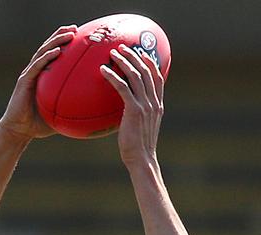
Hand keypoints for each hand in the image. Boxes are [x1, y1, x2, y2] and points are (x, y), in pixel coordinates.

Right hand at [0, 26, 76, 143]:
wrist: (17, 131)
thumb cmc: (36, 125)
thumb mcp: (57, 115)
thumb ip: (70, 110)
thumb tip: (90, 113)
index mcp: (41, 76)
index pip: (52, 55)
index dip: (63, 43)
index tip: (78, 36)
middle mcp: (34, 72)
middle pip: (48, 47)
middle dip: (61, 35)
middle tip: (75, 28)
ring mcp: (28, 75)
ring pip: (43, 52)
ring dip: (56, 41)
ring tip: (69, 34)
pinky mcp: (24, 81)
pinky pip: (37, 66)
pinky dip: (47, 57)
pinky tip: (57, 51)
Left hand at [100, 44, 163, 167]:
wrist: (142, 160)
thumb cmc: (137, 149)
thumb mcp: (141, 129)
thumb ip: (137, 116)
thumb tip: (125, 113)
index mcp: (157, 104)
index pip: (157, 77)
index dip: (150, 62)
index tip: (141, 52)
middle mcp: (153, 101)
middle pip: (146, 70)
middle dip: (134, 55)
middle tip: (122, 47)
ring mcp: (145, 105)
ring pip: (135, 75)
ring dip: (123, 61)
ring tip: (112, 54)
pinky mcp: (134, 110)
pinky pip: (123, 87)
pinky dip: (112, 77)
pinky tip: (103, 71)